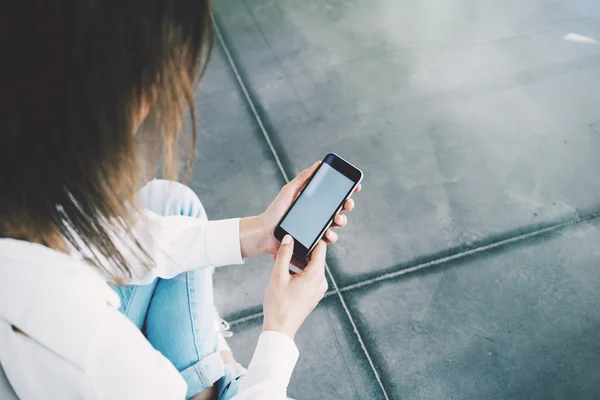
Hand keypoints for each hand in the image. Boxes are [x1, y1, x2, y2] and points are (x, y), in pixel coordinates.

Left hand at [239, 162, 360, 264]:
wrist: (265, 232)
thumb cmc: (276, 211)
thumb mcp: (290, 191)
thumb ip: (304, 178)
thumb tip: (318, 164)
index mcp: (315, 202)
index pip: (335, 195)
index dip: (347, 191)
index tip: (356, 187)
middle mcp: (318, 215)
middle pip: (340, 209)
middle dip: (347, 206)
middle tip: (346, 204)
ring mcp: (317, 228)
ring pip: (337, 225)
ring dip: (341, 221)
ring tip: (336, 219)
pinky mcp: (314, 241)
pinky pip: (327, 240)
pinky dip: (331, 237)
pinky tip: (327, 234)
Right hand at [262, 235, 327, 338]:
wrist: (279, 329)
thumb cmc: (279, 304)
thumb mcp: (278, 275)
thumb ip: (284, 254)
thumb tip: (289, 238)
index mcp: (316, 275)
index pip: (320, 248)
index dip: (313, 237)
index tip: (304, 231)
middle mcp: (321, 281)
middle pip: (315, 257)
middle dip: (302, 250)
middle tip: (288, 245)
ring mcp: (318, 289)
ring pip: (311, 267)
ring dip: (299, 262)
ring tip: (283, 260)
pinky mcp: (313, 295)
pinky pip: (309, 277)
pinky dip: (300, 272)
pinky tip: (285, 273)